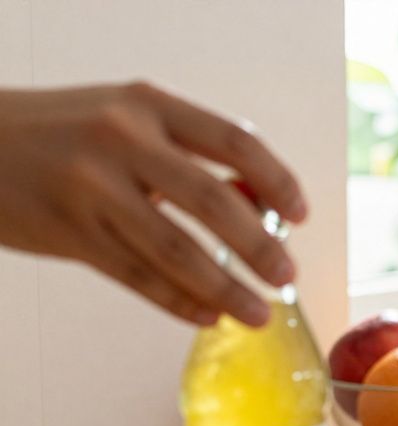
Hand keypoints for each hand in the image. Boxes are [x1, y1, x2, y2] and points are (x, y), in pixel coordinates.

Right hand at [0, 82, 307, 325]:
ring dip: (226, 289)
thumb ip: (189, 155)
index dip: (278, 181)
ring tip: (257, 312)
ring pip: (177, 251)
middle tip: (287, 276)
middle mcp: (122, 142)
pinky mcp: (70, 233)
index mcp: (149, 105)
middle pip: (214, 202)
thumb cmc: (64, 132)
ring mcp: (93, 189)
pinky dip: (179, 301)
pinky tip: (208, 315)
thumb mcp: (127, 119)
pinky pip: (138, 276)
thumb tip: (260, 207)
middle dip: (260, 247)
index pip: (235, 142)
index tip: (301, 214)